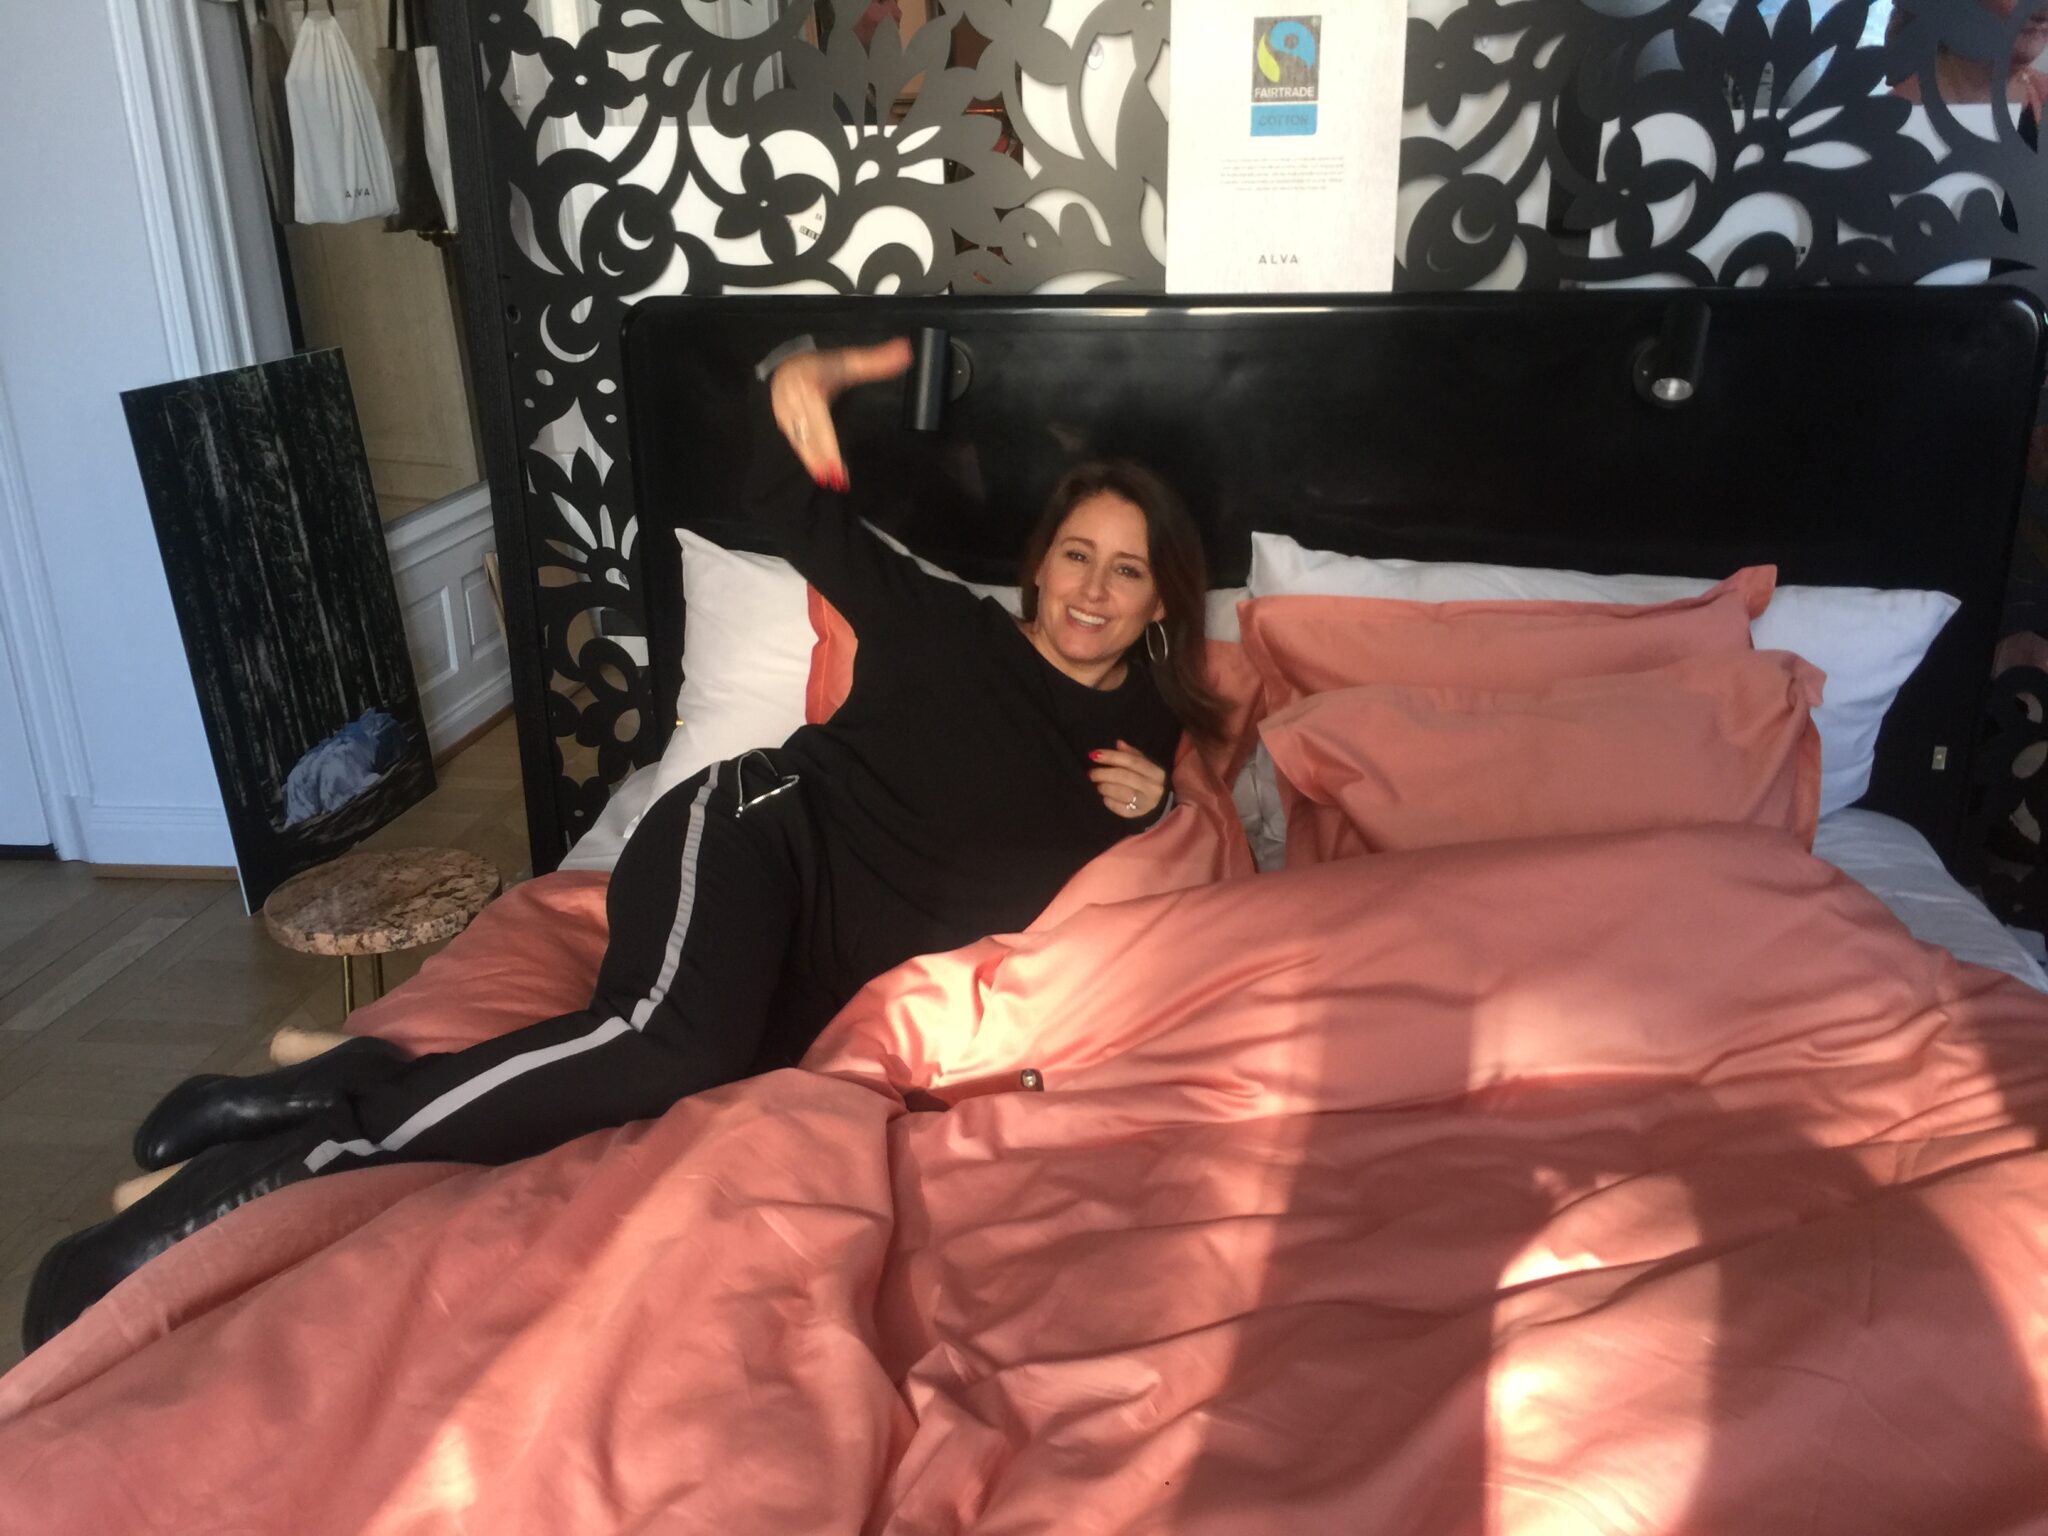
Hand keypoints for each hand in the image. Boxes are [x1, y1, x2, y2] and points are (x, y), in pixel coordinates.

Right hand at [770, 338, 912, 489]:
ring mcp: (785, 417)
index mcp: (807, 388)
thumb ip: (877, 361)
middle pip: (810, 437)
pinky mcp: (783, 427)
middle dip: (822, 460)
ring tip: (831, 482)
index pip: (820, 421)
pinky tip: (822, 475)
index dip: (827, 444)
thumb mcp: (847, 361)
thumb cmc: (821, 365)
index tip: (837, 465)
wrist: (786, 365)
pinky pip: (798, 446)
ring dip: (815, 464)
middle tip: (839, 481)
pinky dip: (810, 460)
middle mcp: (792, 404)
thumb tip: (906, 351)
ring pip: (802, 445)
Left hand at [1089, 740, 1168, 819]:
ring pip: (1121, 793)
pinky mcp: (1137, 816)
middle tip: (1091, 773)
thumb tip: (1118, 743)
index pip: (1131, 761)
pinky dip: (1109, 801)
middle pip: (1124, 776)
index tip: (1094, 755)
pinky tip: (1105, 797)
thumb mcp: (1146, 766)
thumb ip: (1132, 754)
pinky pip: (1119, 808)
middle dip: (1104, 774)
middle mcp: (1153, 787)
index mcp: (1156, 772)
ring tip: (1098, 785)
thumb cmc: (1149, 781)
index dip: (1111, 756)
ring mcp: (1146, 803)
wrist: (1161, 805)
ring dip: (1105, 787)